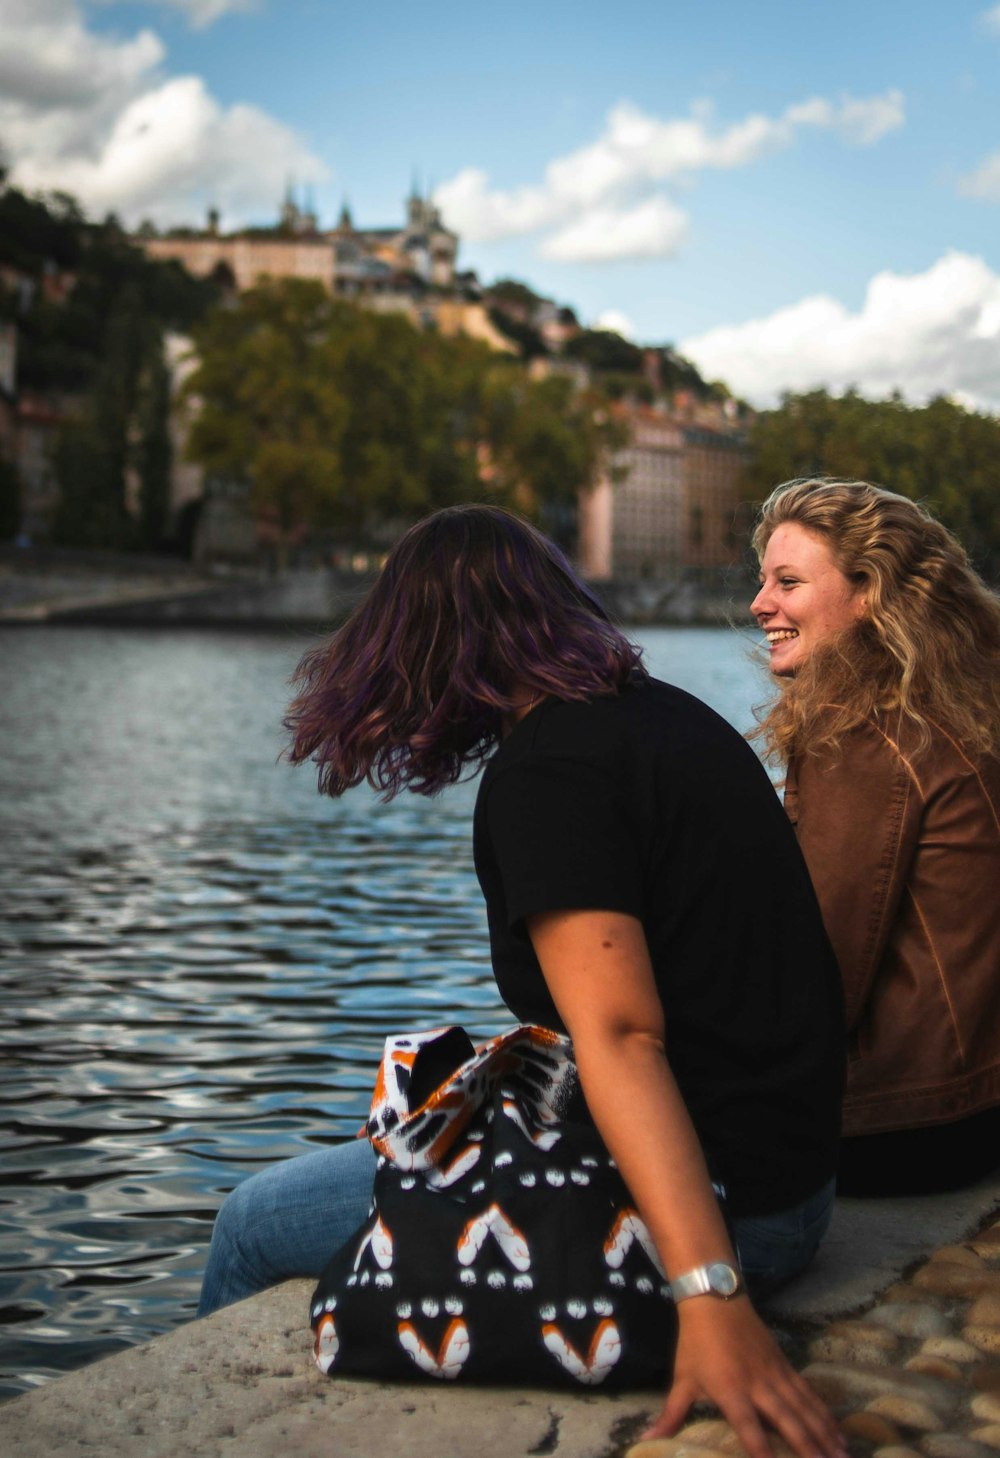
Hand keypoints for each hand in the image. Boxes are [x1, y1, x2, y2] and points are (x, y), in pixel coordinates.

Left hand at [642, 1297, 846, 1457]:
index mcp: (731, 1391)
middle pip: (788, 1420)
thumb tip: (647, 1439)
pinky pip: (808, 1392)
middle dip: (810, 1448)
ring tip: (844, 1457)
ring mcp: (775, 1373)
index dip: (764, 1452)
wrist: (715, 1297)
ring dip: (825, 1434)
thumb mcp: (682, 1379)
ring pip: (805, 1407)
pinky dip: (824, 1413)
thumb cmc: (695, 1342)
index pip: (750, 1428)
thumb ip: (671, 1415)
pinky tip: (838, 1430)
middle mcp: (758, 1384)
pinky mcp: (784, 1363)